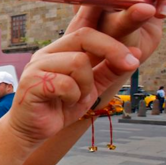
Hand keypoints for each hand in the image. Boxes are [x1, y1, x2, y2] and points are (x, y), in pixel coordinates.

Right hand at [8, 28, 138, 144]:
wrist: (31, 131)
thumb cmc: (58, 108)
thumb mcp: (91, 88)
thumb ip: (109, 71)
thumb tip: (135, 54)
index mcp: (59, 51)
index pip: (87, 32)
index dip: (113, 41)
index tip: (133, 59)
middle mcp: (46, 54)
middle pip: (84, 37)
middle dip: (111, 50)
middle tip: (129, 65)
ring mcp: (37, 67)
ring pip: (78, 62)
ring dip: (86, 85)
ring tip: (76, 97)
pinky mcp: (31, 83)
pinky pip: (66, 84)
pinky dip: (73, 97)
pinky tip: (64, 104)